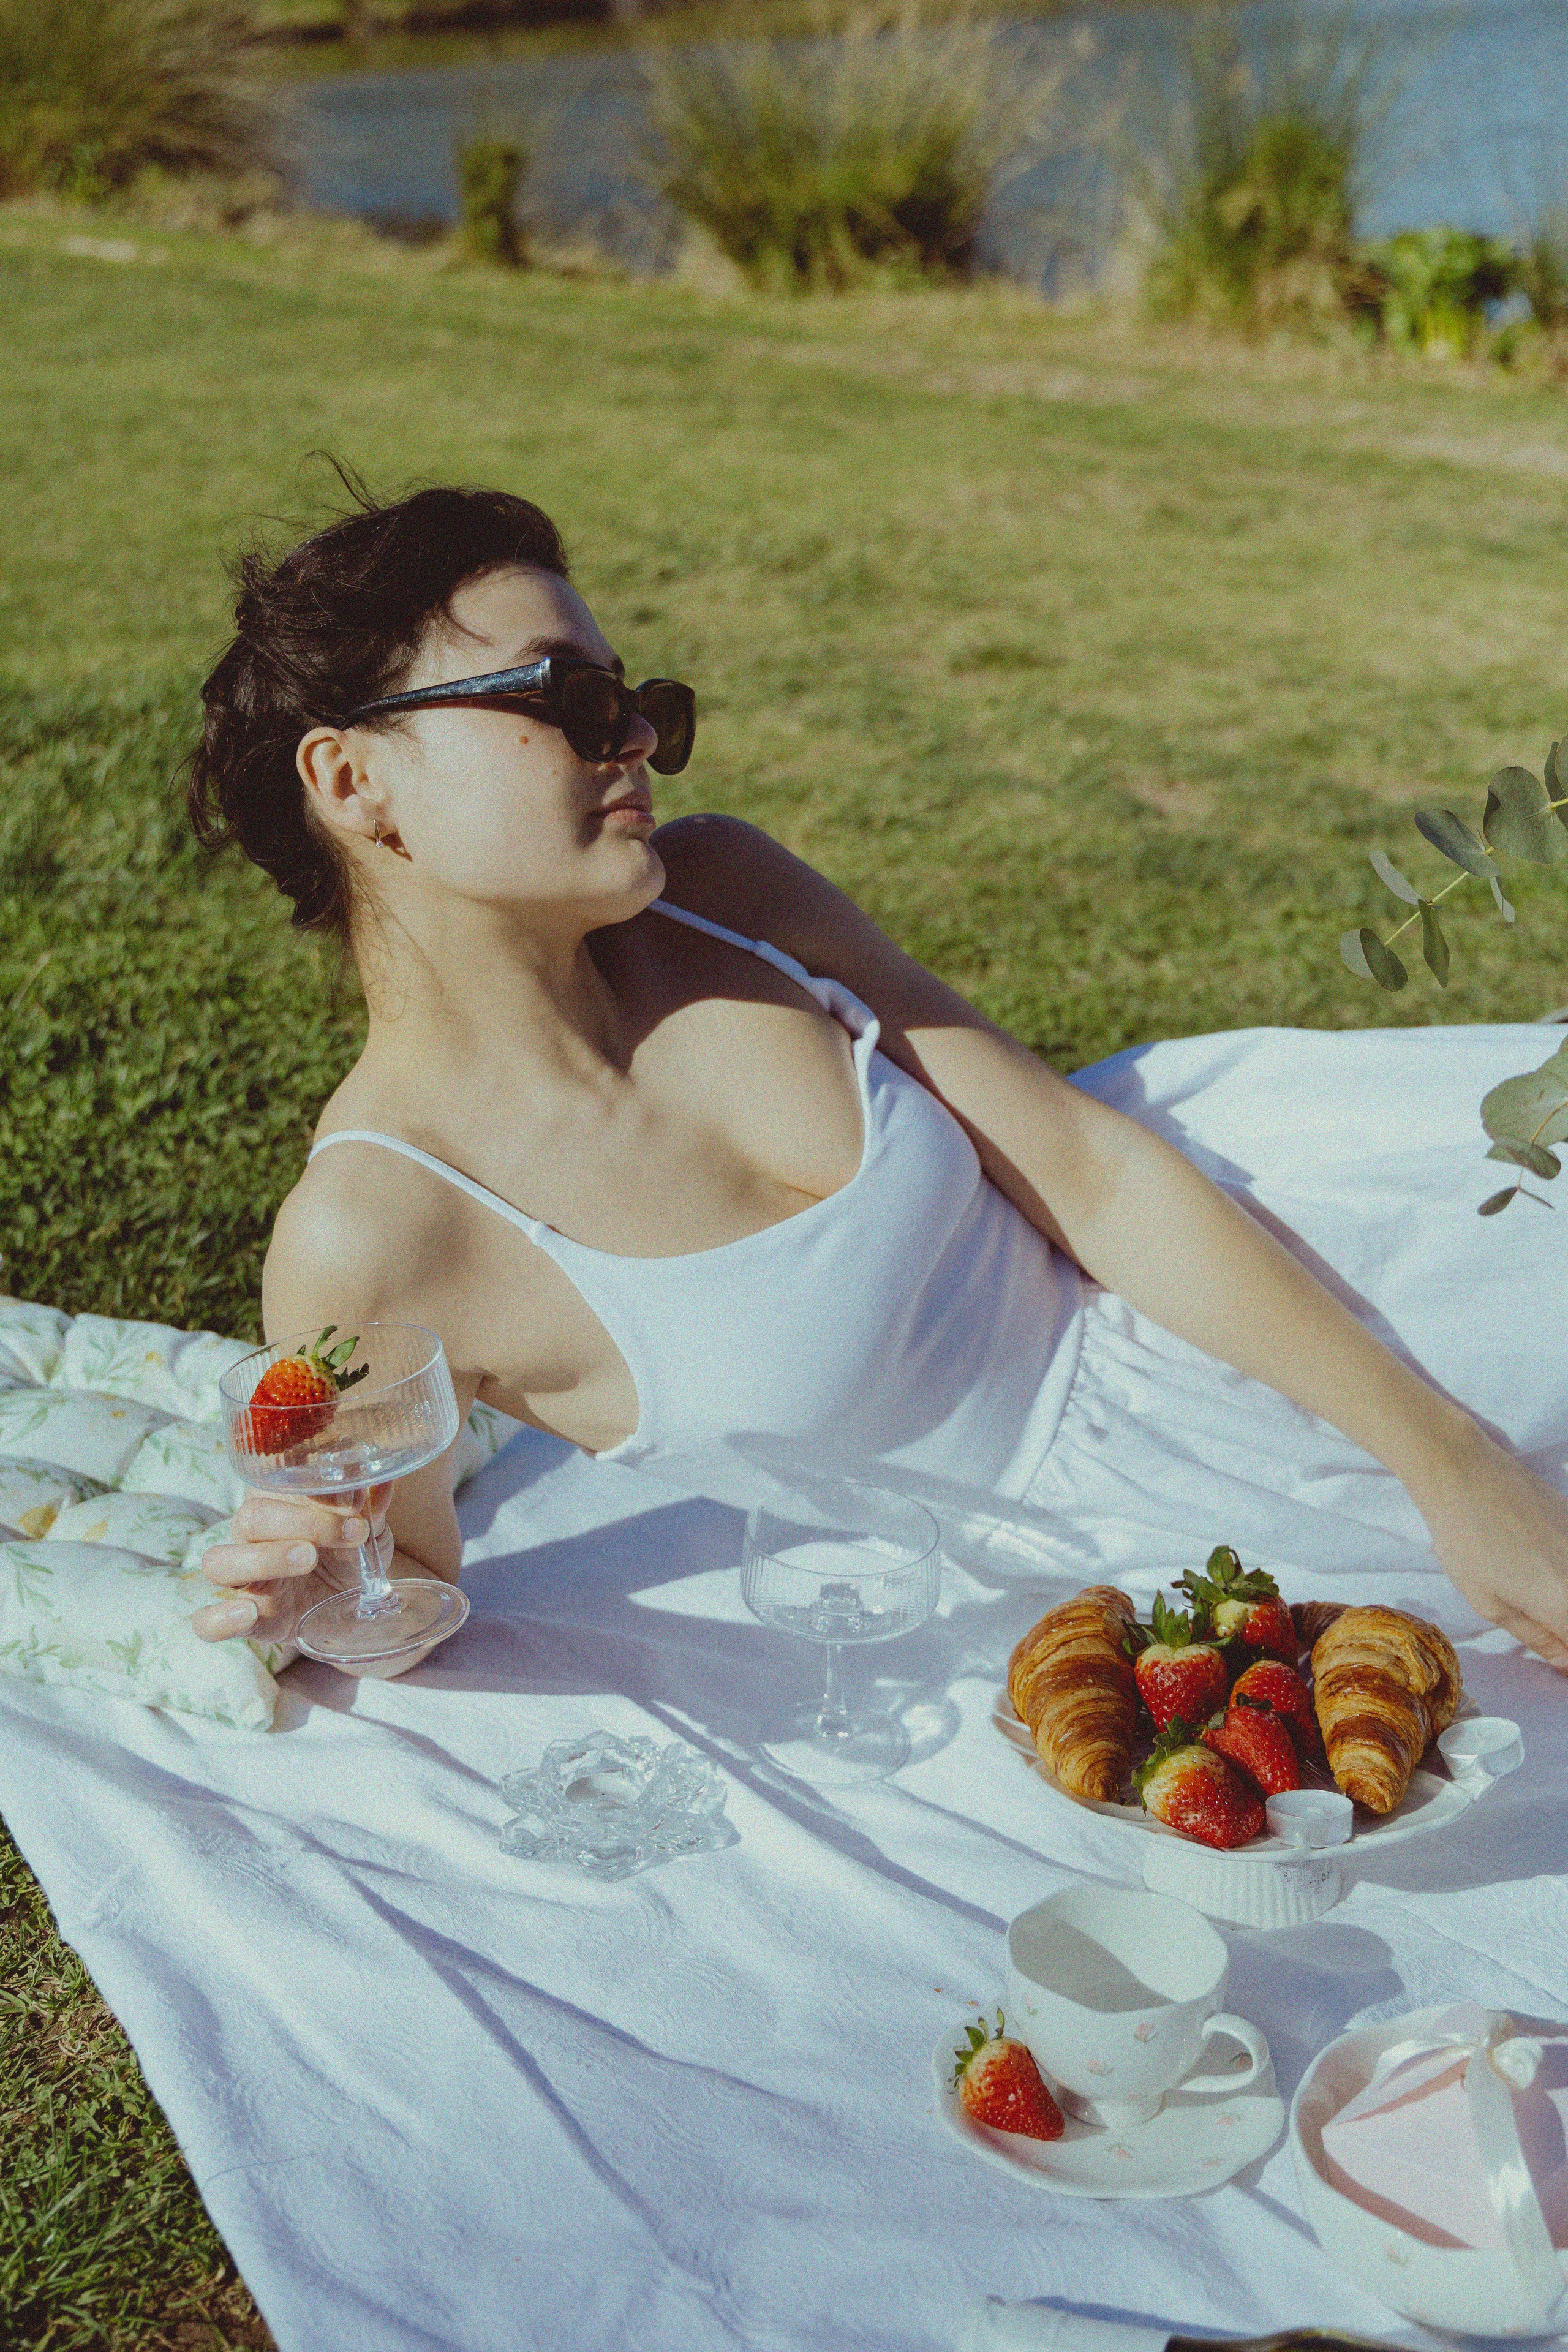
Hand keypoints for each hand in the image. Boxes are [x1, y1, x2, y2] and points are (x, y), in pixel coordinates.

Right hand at [192, 1483, 395, 1669]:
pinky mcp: (249, 1620)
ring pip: (220, 1562)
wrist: (354, 1605)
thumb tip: (385, 1481)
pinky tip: (248, 1613)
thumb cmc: (350, 1554)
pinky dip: (219, 1619)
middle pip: (249, 1519)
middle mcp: (252, 1537)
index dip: (312, 1490)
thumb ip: (371, 1506)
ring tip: (307, 1560)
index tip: (356, 1501)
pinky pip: (208, 1622)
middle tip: (347, 1532)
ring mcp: (246, 1580)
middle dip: (299, 1522)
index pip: (274, 1484)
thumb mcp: (367, 1528)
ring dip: (263, 1559)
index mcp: (277, 1503)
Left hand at [1414, 1429, 1567, 1671]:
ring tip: (1531, 1592)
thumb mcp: (1491, 1603)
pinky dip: (1565, 1577)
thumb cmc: (1466, 1540)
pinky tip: (1539, 1570)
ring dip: (1563, 1604)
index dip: (1567, 1657)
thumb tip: (1566, 1664)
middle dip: (1567, 1630)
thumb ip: (1538, 1637)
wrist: (1464, 1473)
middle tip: (1547, 1629)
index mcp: (1565, 1604)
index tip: (1556, 1655)